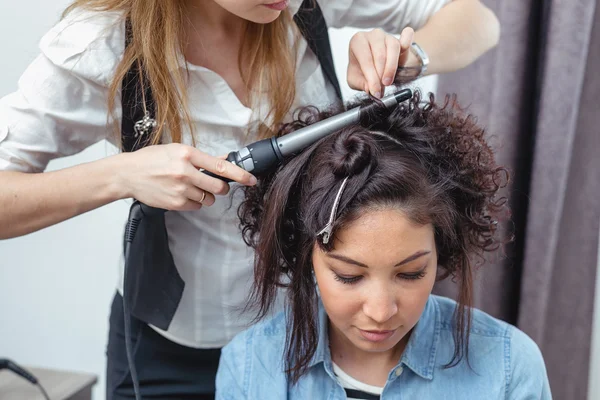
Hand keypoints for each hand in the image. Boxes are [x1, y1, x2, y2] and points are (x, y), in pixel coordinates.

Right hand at [118, 143, 256, 210]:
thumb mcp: (177, 150)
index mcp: (188, 154)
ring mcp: (180, 189)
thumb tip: (225, 159)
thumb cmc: (152, 159)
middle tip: (215, 185)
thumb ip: (202, 158)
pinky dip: (193, 202)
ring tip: (190, 187)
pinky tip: (181, 194)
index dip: (240, 175)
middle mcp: (185, 171)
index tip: (251, 179)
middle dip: (221, 188)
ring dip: (205, 195)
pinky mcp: (175, 203)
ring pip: (208, 199)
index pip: (221, 166)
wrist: (128, 174)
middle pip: (218, 187)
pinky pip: (196, 206)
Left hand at [347, 27, 414, 97]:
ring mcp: (387, 36)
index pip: (366, 59)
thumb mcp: (355, 79)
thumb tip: (370, 89)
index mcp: (358, 41)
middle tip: (381, 89)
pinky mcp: (399, 40)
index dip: (371, 77)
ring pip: (393, 48)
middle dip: (381, 75)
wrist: (370, 65)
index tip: (375, 91)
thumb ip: (361, 84)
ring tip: (388, 82)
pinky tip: (405, 47)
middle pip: (380, 54)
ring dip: (391, 68)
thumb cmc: (360, 69)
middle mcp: (372, 35)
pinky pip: (405, 38)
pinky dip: (407, 41)